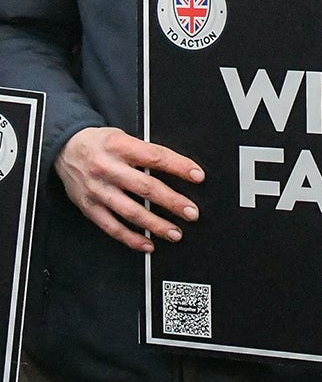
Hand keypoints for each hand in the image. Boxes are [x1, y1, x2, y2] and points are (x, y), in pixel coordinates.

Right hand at [55, 126, 202, 251]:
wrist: (64, 149)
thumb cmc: (101, 143)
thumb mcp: (123, 137)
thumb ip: (147, 152)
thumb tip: (181, 168)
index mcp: (119, 147)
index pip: (155, 157)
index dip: (179, 167)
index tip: (198, 176)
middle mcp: (107, 169)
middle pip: (145, 187)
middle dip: (172, 202)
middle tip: (191, 212)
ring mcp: (97, 190)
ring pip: (129, 211)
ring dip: (155, 225)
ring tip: (175, 232)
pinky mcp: (88, 206)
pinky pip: (110, 226)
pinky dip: (130, 238)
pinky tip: (147, 244)